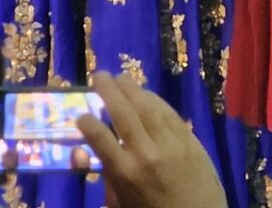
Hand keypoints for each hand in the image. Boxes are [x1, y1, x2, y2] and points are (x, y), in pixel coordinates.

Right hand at [76, 72, 225, 207]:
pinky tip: (147, 94)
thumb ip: (109, 179)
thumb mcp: (122, 204)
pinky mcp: (191, 140)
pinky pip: (170, 114)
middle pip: (124, 114)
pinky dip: (157, 101)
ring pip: (149, 108)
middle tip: (99, 76)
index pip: (101, 139)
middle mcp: (147, 153)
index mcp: (125, 173)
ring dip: (133, 90)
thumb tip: (93, 155)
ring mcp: (171, 143)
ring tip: (121, 78)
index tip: (81, 114)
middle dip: (110, 92)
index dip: (89, 124)